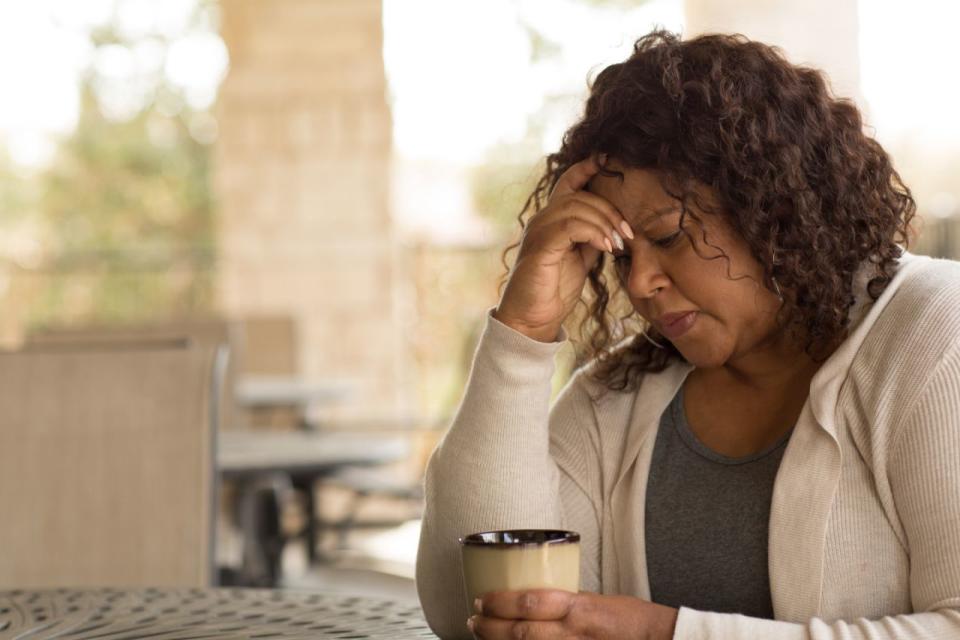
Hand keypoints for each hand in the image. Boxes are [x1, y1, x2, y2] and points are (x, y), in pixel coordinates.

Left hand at [468, 589, 678, 639]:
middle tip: (473, 620)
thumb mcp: (595, 600)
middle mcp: (573, 633)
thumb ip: (567, 601)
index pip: (530, 602)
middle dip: (491, 627)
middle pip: (521, 632)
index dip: (500, 603)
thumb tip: (537, 598)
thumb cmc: (631, 619)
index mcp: (578, 608)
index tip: (481, 599)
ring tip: (481, 635)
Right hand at [493, 154, 633, 341]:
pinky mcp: (540, 248)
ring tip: (618, 243)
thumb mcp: (580, 259)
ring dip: (604, 222)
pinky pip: (570, 227)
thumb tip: (615, 226)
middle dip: (609, 210)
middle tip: (628, 233)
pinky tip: (607, 249)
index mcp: (551, 220)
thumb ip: (591, 238)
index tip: (610, 159)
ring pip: (575, 207)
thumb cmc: (554, 290)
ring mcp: (538, 232)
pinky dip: (593, 234)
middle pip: (579, 195)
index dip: (587, 167)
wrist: (532, 320)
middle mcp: (541, 220)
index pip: (568, 182)